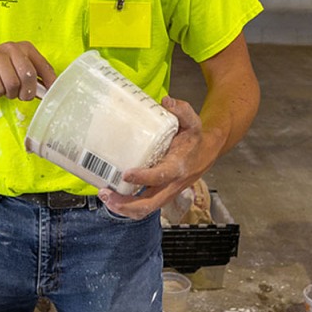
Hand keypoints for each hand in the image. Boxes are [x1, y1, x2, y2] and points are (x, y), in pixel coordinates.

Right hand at [0, 42, 54, 100]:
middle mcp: (12, 48)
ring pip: (12, 84)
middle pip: (28, 75)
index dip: (49, 82)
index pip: (43, 66)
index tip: (50, 95)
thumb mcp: (17, 70)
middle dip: (27, 92)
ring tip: (5, 90)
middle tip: (21, 96)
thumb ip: (32, 79)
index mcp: (25, 48)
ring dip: (10, 94)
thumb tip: (48, 92)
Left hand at [99, 97, 202, 218]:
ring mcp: (165, 192)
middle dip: (126, 204)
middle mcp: (171, 184)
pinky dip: (126, 206)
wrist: (206, 154)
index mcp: (178, 167)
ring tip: (105, 196)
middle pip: (149, 204)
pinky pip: (143, 206)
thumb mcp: (193, 122)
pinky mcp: (159, 195)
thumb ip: (182, 110)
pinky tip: (112, 196)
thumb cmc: (194, 139)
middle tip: (107, 194)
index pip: (160, 176)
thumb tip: (166, 101)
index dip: (143, 178)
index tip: (126, 173)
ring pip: (145, 209)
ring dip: (123, 208)